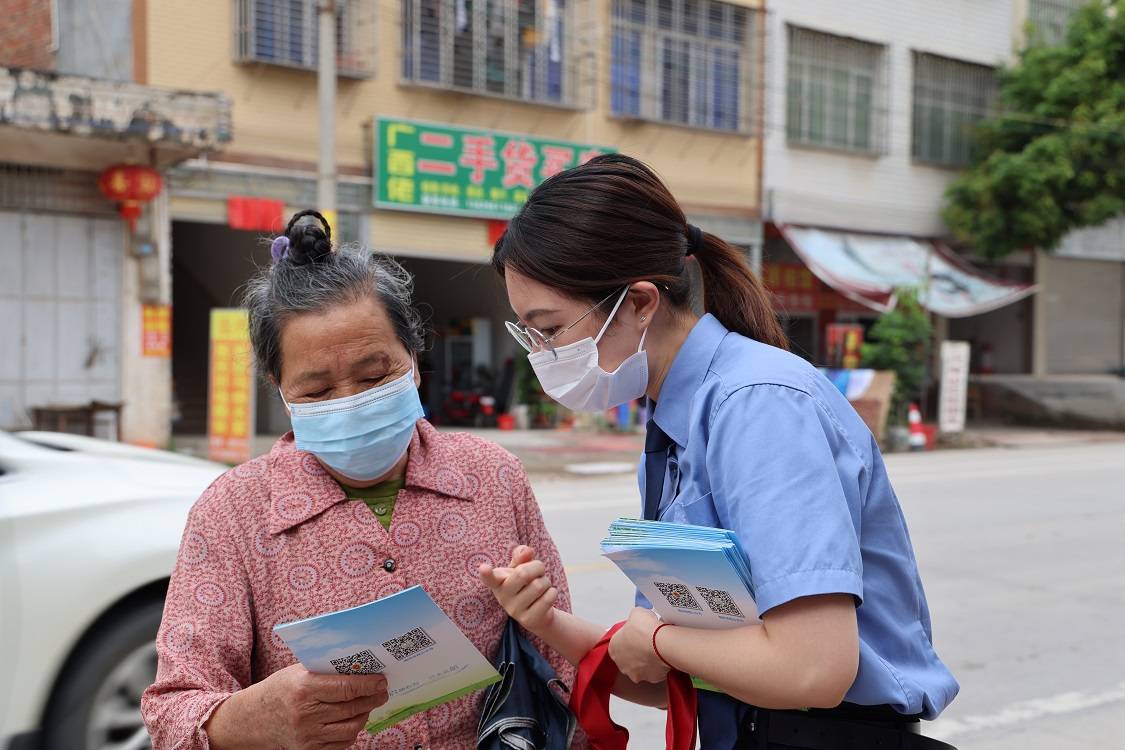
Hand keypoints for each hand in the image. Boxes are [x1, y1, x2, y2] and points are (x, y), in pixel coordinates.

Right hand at [209, 663, 388, 749]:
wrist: (253, 718)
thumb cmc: (280, 689)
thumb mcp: (298, 672)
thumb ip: (325, 669)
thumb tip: (360, 663)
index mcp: (304, 688)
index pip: (346, 687)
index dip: (369, 684)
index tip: (382, 680)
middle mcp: (306, 714)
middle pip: (351, 708)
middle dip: (372, 698)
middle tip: (382, 691)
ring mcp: (307, 735)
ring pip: (350, 728)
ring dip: (365, 715)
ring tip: (369, 704)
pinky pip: (341, 743)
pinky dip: (352, 731)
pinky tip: (354, 719)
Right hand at [479, 545, 558, 633]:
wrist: (537, 612)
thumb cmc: (526, 584)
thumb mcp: (521, 567)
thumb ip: (521, 555)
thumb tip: (527, 551)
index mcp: (498, 582)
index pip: (489, 577)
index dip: (486, 573)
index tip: (484, 568)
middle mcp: (503, 597)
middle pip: (523, 573)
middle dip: (538, 567)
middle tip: (538, 572)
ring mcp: (515, 611)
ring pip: (539, 585)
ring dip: (546, 582)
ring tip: (541, 587)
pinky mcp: (529, 620)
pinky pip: (549, 597)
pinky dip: (552, 592)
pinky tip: (546, 597)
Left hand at [608, 607, 669, 683]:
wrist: (661, 643)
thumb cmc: (646, 628)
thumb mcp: (636, 613)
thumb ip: (634, 618)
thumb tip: (638, 618)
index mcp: (613, 647)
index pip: (619, 643)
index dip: (629, 637)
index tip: (638, 633)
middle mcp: (621, 663)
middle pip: (628, 657)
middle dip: (637, 651)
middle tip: (648, 641)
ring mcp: (634, 674)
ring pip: (640, 666)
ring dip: (647, 659)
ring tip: (657, 648)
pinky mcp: (649, 680)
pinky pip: (653, 672)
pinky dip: (658, 666)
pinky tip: (663, 656)